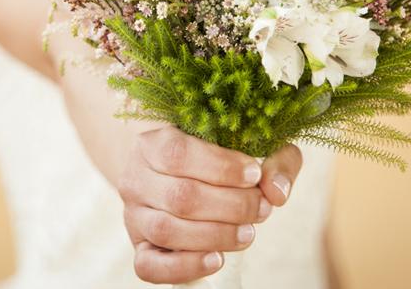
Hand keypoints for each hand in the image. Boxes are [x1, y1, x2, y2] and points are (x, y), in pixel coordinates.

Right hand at [118, 126, 273, 283]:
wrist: (179, 176)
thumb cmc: (219, 159)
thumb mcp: (250, 146)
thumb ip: (274, 159)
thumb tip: (276, 192)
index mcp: (153, 143)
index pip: (179, 154)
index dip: (221, 167)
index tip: (254, 174)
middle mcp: (136, 178)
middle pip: (180, 196)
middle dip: (231, 206)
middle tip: (262, 208)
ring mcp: (134, 216)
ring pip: (167, 230)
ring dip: (216, 235)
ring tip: (248, 232)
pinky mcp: (139, 248)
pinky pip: (149, 266)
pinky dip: (185, 267)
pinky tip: (217, 259)